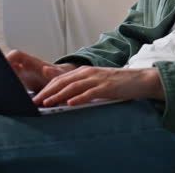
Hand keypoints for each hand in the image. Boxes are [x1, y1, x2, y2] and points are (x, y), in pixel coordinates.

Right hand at [5, 49, 76, 91]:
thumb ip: (54, 73)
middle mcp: (24, 67)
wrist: (61, 83)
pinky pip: (9, 83)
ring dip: (1, 80)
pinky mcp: (20, 84)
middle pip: (7, 64)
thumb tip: (46, 69)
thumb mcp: (59, 75)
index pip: (16, 55)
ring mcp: (20, 75)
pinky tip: (3, 97)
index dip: (8, 58)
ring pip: (6, 74)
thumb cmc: (59, 76)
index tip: (1, 65)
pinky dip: (6, 88)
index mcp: (32, 62)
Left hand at [32, 66, 163, 106]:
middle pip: (63, 82)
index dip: (47, 88)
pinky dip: (79, 98)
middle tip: (36, 102)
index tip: (36, 98)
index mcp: (84, 71)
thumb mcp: (97, 83)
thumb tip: (66, 100)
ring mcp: (97, 79)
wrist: (139, 79)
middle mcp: (88, 73)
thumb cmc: (118, 83)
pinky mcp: (106, 87)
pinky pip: (90, 93)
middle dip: (48, 92)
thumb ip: (83, 88)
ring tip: (47, 103)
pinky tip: (70, 103)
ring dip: (58, 95)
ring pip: (73, 87)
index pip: (61, 79)